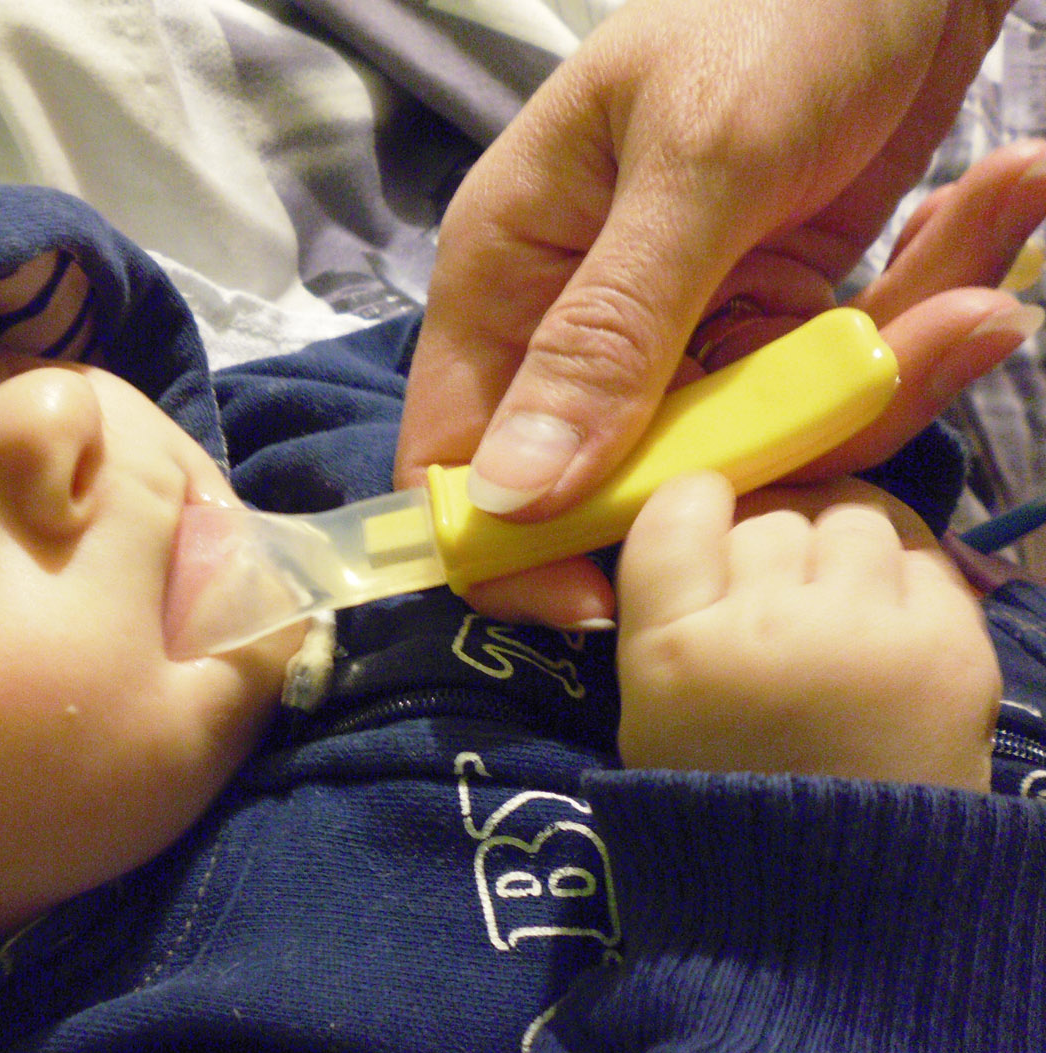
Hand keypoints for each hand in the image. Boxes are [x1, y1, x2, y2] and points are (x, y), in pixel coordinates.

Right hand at [398, 0, 1028, 627]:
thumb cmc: (773, 7)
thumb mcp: (693, 169)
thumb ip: (605, 339)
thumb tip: (511, 503)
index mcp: (508, 276)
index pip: (457, 456)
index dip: (511, 548)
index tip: (613, 597)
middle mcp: (575, 318)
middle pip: (624, 471)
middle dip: (758, 461)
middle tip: (895, 370)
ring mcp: (679, 325)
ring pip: (746, 439)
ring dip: (878, 376)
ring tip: (982, 281)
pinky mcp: (771, 315)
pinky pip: (823, 384)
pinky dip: (913, 327)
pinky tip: (993, 207)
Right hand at [615, 472, 999, 791]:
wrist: (833, 899)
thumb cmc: (725, 792)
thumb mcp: (649, 706)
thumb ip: (666, 607)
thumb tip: (711, 505)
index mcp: (676, 650)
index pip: (681, 509)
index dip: (697, 505)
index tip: (707, 525)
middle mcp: (768, 628)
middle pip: (770, 516)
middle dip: (771, 544)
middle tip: (775, 596)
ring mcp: (866, 634)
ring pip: (850, 518)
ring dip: (840, 548)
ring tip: (837, 602)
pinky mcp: (949, 645)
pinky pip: (922, 557)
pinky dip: (901, 582)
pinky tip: (884, 628)